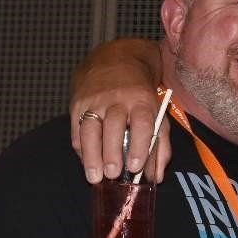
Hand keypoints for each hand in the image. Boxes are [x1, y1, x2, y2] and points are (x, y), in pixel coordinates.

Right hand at [69, 44, 169, 182]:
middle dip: (112, 152)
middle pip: (113, 126)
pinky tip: (86, 163)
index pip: (142, 123)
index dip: (139, 146)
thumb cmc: (140, 94)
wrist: (115, 60)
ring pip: (90, 129)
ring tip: (94, 177)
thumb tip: (156, 177)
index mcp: (142, 100)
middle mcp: (118, 99)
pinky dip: (81, 148)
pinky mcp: (78, 103)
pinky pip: (77, 129)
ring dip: (91, 155)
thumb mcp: (158, 113)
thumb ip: (160, 145)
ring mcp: (95, 100)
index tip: (135, 167)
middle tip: (112, 174)